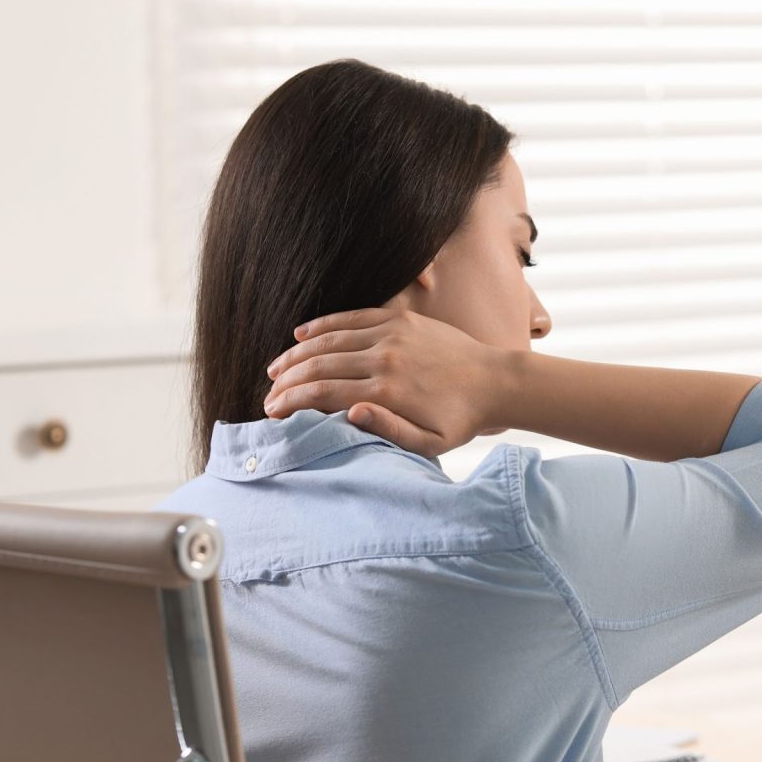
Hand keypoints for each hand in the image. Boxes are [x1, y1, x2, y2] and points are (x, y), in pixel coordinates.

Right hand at [262, 306, 505, 456]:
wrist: (494, 382)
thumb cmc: (459, 420)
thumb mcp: (430, 443)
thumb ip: (389, 432)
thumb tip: (350, 413)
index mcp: (386, 392)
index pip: (323, 394)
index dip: (291, 401)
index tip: (272, 412)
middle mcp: (383, 359)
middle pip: (319, 366)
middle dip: (286, 381)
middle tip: (267, 394)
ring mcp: (390, 335)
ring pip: (329, 341)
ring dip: (296, 354)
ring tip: (275, 369)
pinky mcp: (399, 320)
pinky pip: (351, 319)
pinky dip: (322, 326)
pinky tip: (300, 335)